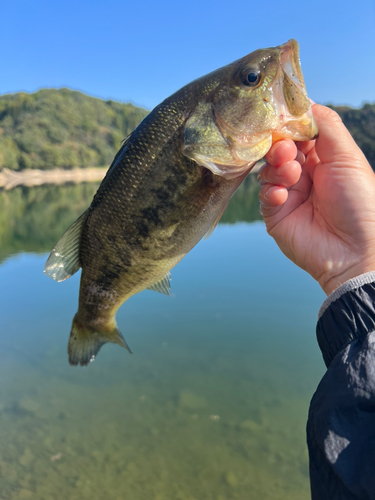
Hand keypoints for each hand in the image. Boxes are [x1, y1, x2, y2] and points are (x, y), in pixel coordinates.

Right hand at [258, 104, 374, 294]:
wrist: (354, 251)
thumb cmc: (359, 202)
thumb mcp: (347, 157)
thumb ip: (326, 126)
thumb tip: (305, 102)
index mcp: (324, 158)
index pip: (298, 133)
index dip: (289, 125)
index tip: (280, 117)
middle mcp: (305, 174)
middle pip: (279, 148)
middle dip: (280, 146)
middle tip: (287, 152)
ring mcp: (289, 194)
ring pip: (268, 170)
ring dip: (276, 169)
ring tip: (291, 176)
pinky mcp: (276, 214)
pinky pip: (264, 195)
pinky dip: (271, 192)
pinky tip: (283, 197)